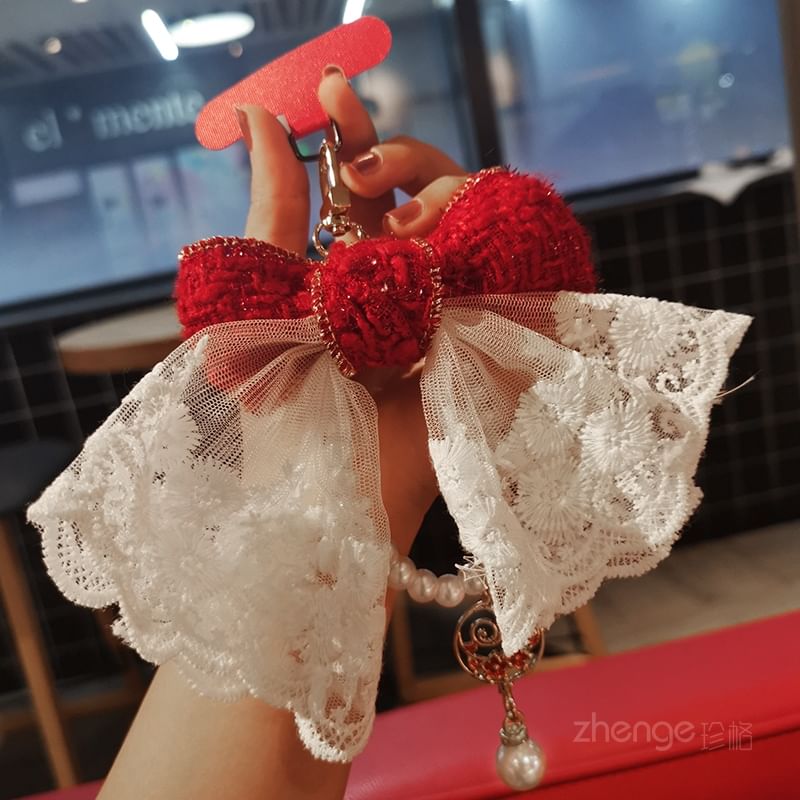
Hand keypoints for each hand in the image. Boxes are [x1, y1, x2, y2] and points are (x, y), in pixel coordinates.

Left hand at [236, 67, 467, 557]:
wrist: (335, 499)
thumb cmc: (283, 413)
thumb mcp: (261, 302)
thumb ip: (271, 212)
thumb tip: (262, 117)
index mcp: (348, 272)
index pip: (363, 186)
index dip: (355, 131)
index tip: (331, 87)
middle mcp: (403, 280)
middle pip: (425, 184)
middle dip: (398, 155)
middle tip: (356, 172)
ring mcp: (450, 302)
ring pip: (471, 208)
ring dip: (440, 192)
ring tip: (399, 229)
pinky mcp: (490, 330)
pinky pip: (506, 255)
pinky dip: (487, 230)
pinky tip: (451, 241)